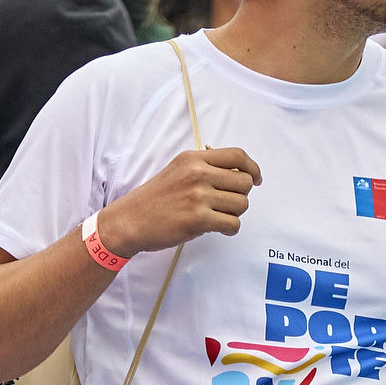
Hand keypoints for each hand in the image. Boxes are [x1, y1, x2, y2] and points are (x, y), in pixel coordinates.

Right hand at [97, 146, 259, 255]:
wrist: (129, 220)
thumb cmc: (154, 199)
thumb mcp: (177, 170)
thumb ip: (204, 167)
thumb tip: (237, 174)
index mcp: (193, 159)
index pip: (237, 156)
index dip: (253, 168)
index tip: (256, 179)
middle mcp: (197, 174)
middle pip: (244, 182)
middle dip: (241, 196)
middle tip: (226, 204)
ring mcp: (198, 197)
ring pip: (241, 204)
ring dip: (234, 213)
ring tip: (217, 216)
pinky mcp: (198, 220)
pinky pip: (233, 224)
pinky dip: (230, 228)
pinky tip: (217, 228)